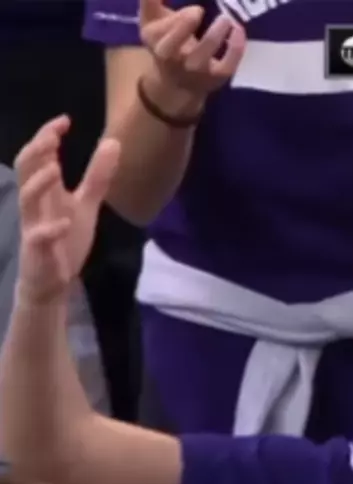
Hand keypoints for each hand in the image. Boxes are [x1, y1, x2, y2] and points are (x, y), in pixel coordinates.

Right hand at [13, 116, 120, 305]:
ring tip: (54, 169)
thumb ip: (98, 176)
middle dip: (36, 151)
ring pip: (26, 199)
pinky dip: (51, 229)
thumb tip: (113, 142)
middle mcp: (37, 204)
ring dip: (38, 183)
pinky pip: (38, 236)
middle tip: (53, 137)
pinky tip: (64, 223)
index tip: (64, 120)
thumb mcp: (86, 204)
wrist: (52, 280)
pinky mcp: (38, 249)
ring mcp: (34, 225)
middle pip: (25, 170)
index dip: (47, 136)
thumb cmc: (65, 238)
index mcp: (47, 191)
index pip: (39, 157)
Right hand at [139, 0, 246, 99]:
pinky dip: (235, 47)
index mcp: (158, 45)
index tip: (195, 9)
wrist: (177, 82)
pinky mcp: (218, 77)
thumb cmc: (164, 42)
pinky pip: (228, 64)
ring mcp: (198, 70)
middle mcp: (175, 61)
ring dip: (216, 32)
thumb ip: (150, 1)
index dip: (178, 18)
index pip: (162, 32)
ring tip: (225, 17)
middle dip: (185, 23)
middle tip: (198, 9)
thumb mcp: (151, 21)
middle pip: (175, 44)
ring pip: (204, 52)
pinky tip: (238, 29)